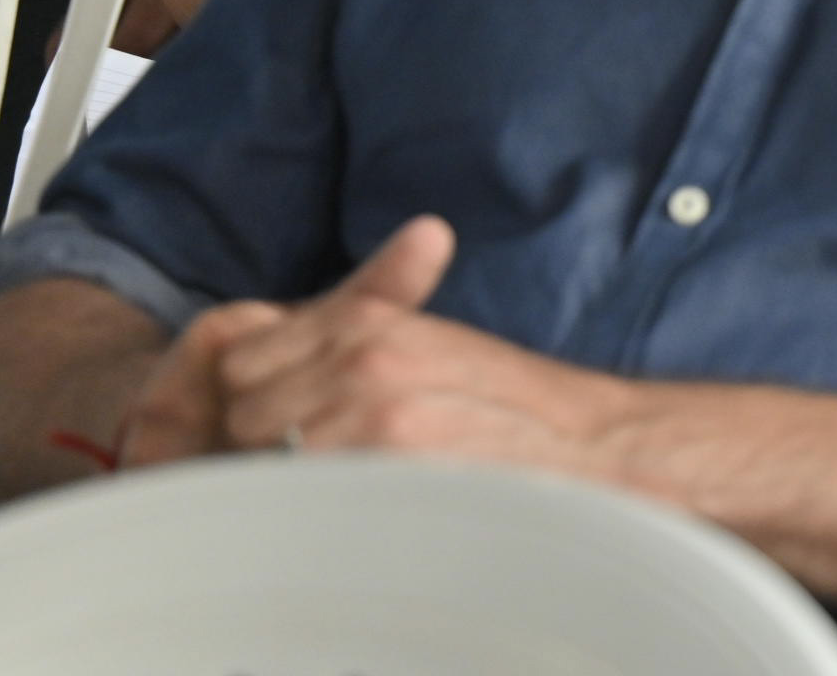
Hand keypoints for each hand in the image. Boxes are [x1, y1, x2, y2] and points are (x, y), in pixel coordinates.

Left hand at [167, 217, 632, 477]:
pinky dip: (307, 508)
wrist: (598, 450)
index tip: (284, 423)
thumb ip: (349, 349)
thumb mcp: (431, 351)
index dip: (253, 395)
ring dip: (280, 479)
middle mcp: (361, 356)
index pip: (238, 358)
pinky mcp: (385, 461)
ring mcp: (371, 410)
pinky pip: (295, 492)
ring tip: (337, 494)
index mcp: (368, 322)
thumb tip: (249, 378)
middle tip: (310, 467)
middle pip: (238, 408)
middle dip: (257, 440)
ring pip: (258, 455)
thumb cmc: (513, 412)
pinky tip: (353, 513)